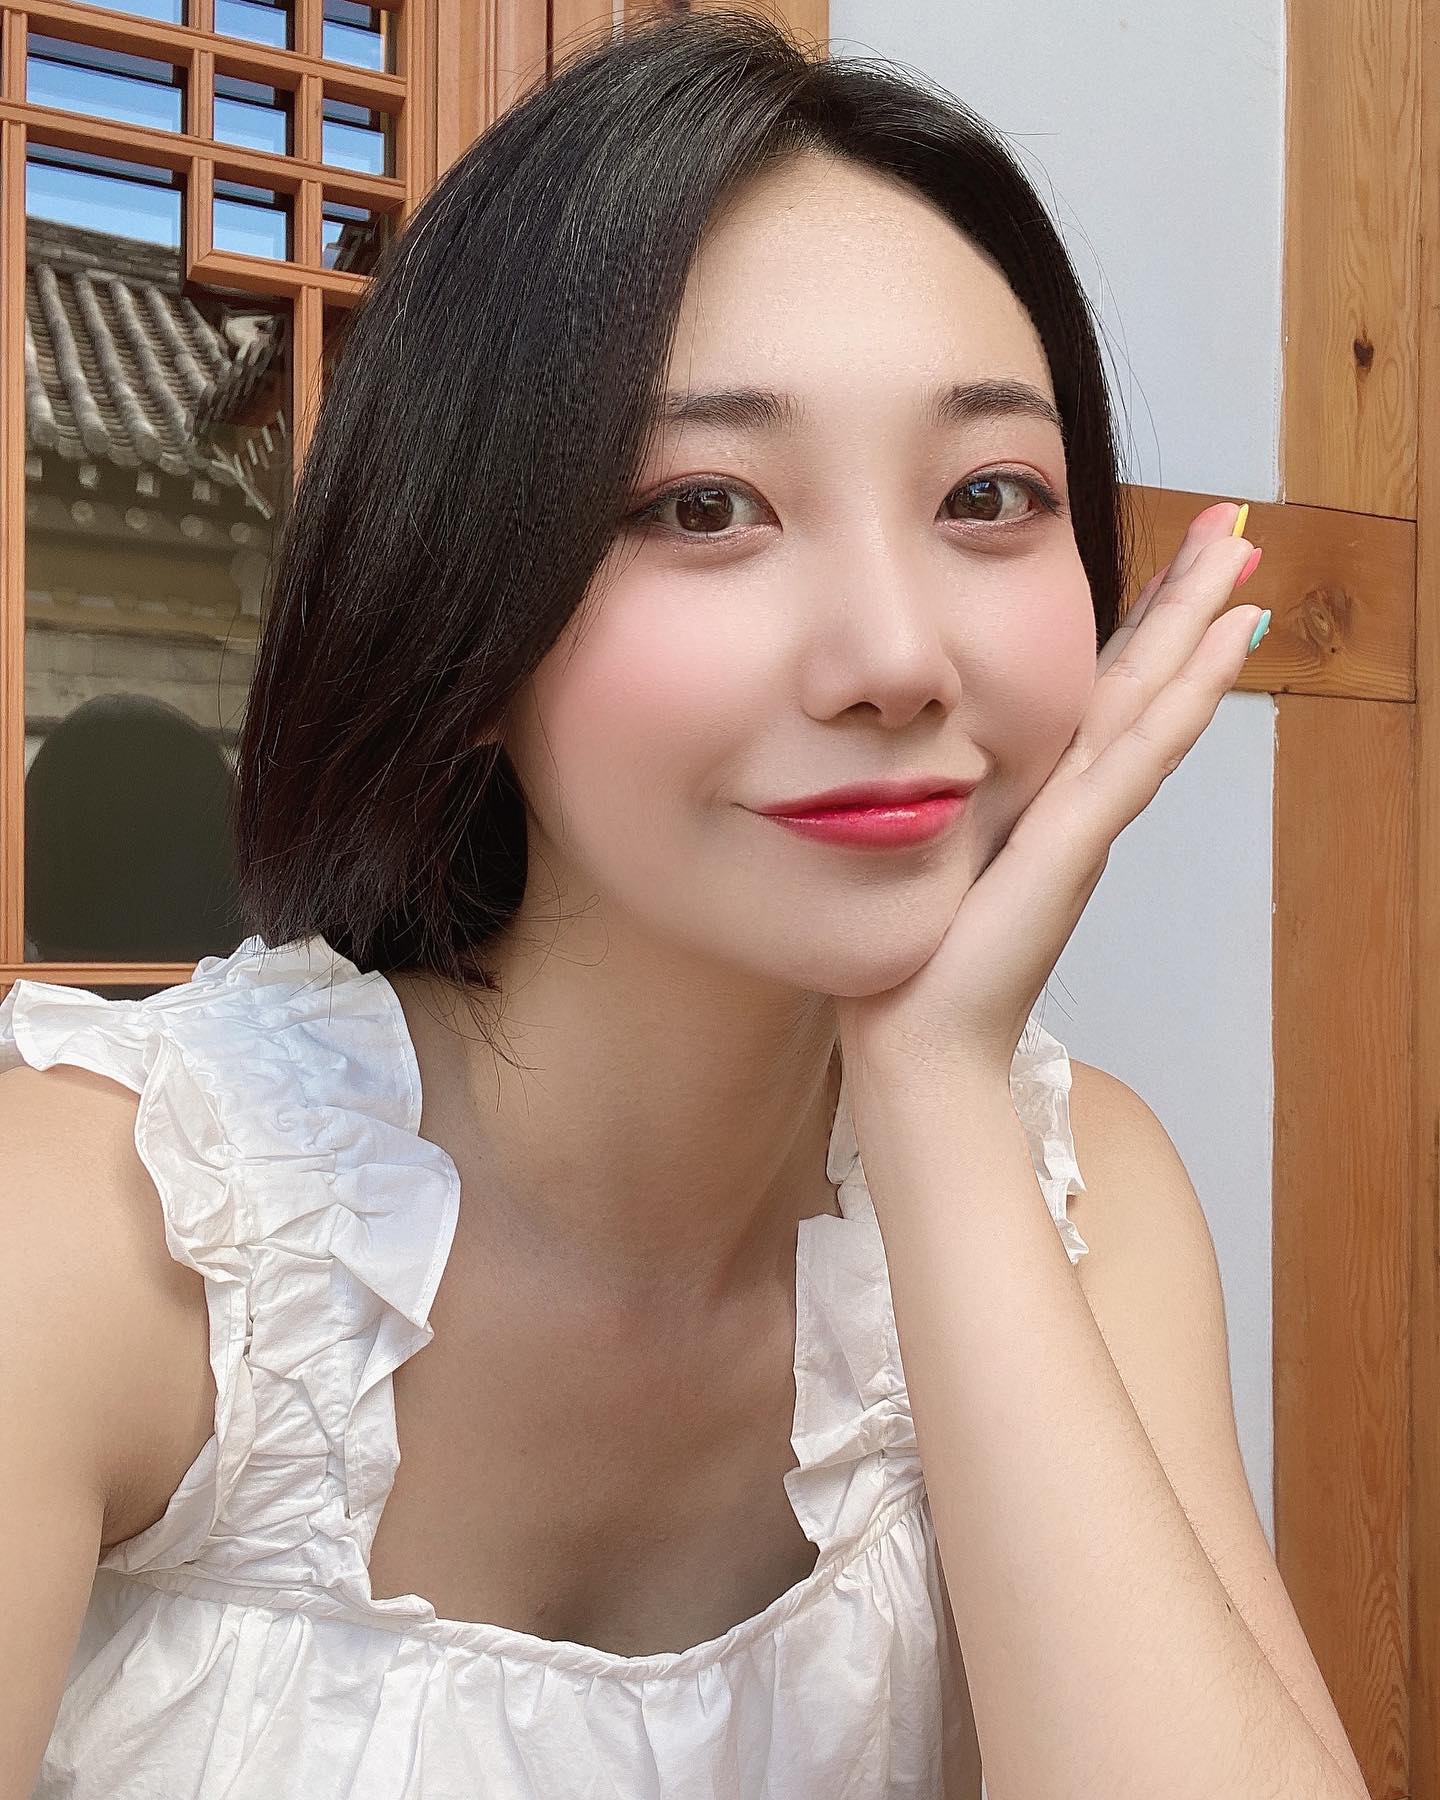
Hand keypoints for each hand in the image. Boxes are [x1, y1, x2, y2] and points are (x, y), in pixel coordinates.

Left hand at [834, 502, 1264, 1091]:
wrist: (918, 1039)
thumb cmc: (917, 954)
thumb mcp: (935, 846)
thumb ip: (949, 799)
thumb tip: (916, 752)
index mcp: (1042, 796)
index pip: (1100, 692)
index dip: (1141, 627)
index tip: (1174, 560)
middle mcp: (1075, 801)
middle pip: (1142, 682)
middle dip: (1185, 604)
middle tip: (1234, 530)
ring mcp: (1084, 821)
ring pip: (1154, 705)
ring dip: (1199, 631)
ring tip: (1243, 564)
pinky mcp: (1074, 845)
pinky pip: (1139, 756)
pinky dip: (1187, 698)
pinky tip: (1222, 644)